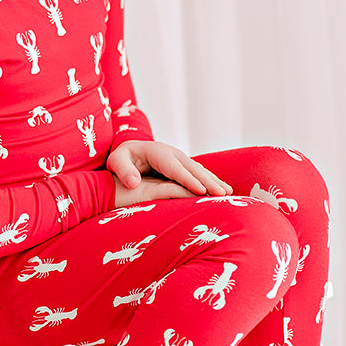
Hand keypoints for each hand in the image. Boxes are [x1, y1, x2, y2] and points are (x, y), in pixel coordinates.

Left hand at [108, 140, 233, 209]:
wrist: (128, 151)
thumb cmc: (121, 159)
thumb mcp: (116, 161)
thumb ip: (123, 171)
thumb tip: (133, 182)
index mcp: (157, 152)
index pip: (175, 168)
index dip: (188, 179)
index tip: (201, 190)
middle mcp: (172, 153)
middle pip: (192, 169)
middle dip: (208, 181)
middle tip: (222, 195)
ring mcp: (180, 158)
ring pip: (199, 170)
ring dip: (214, 181)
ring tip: (228, 193)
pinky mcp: (183, 165)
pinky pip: (199, 173)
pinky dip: (212, 180)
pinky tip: (223, 190)